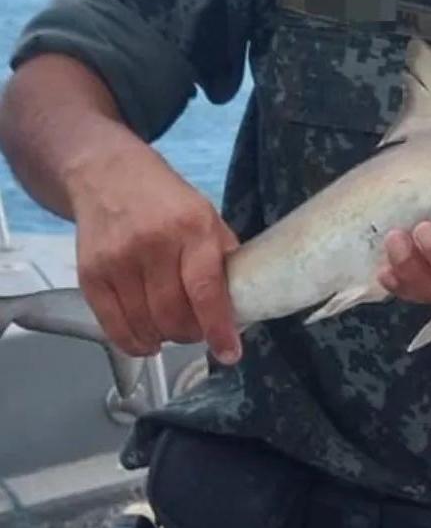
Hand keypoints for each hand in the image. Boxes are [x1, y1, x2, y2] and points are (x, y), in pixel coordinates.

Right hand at [69, 136, 240, 363]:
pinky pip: (113, 326)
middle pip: (173, 314)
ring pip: (146, 325)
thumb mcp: (207, 217)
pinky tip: (147, 339)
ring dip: (165, 338)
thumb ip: (224, 260)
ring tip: (173, 329)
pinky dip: (135, 342)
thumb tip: (243, 306)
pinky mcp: (90, 274)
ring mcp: (117, 260)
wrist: (107, 175)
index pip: (205, 290)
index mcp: (192, 229)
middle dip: (191, 334)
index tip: (229, 352)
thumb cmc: (167, 202)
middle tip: (198, 331)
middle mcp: (152, 244)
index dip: (218, 328)